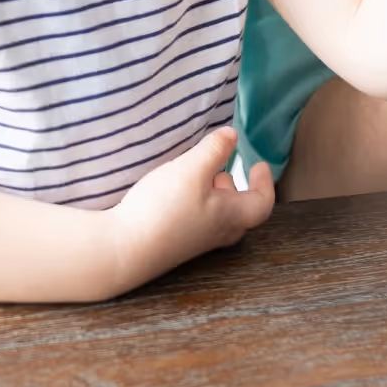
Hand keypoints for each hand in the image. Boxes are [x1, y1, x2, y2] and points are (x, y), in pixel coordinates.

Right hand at [111, 125, 274, 291]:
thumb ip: (214, 150)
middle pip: (239, 213)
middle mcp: (216, 233)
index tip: (259, 165)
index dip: (265, 184)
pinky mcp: (172, 245)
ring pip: (215, 218)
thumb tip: (232, 136)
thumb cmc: (163, 209)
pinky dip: (194, 204)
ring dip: (213, 196)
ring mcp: (194, 243)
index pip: (262, 204)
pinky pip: (195, 222)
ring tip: (197, 176)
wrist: (122, 250)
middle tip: (224, 172)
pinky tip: (173, 192)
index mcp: (230, 216)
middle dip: (236, 190)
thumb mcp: (191, 170)